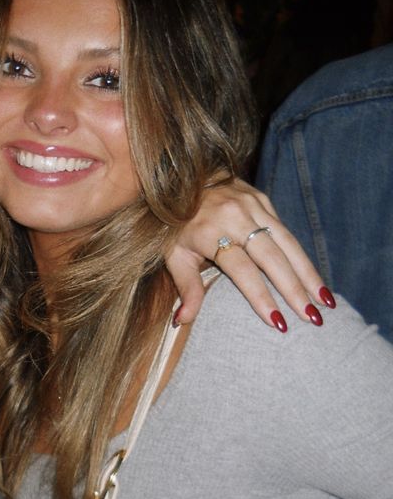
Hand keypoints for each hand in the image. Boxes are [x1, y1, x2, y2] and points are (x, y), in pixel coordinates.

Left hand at [165, 179, 333, 327]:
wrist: (180, 176)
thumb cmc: (175, 223)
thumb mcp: (174, 255)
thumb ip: (186, 287)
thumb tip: (182, 321)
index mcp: (211, 232)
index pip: (242, 270)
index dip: (261, 296)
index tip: (277, 322)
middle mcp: (235, 216)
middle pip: (272, 258)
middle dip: (295, 289)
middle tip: (312, 318)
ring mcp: (252, 205)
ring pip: (288, 243)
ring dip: (308, 274)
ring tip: (325, 302)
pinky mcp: (263, 199)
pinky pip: (286, 232)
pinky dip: (302, 257)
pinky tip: (314, 279)